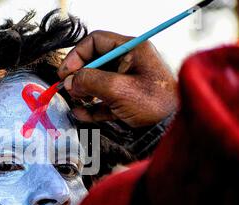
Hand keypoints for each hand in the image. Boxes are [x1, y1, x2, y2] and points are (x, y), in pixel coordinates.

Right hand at [58, 31, 177, 127]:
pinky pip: (103, 101)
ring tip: (76, 102)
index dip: (77, 55)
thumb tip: (71, 81)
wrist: (173, 128)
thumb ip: (90, 81)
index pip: (96, 42)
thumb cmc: (155, 104)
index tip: (65, 72)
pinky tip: (81, 113)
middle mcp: (128, 63)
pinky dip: (91, 107)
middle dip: (79, 76)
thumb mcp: (118, 89)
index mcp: (131, 50)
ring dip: (83, 92)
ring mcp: (127, 83)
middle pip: (94, 63)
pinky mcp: (126, 101)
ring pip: (97, 82)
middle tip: (69, 89)